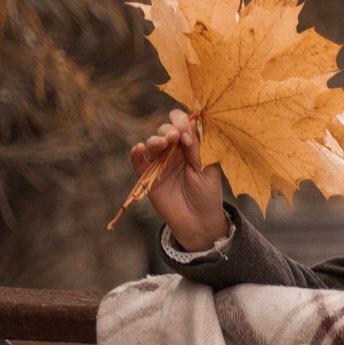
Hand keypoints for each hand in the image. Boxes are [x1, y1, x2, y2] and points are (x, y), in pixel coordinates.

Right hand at [132, 109, 227, 249]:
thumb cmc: (207, 194)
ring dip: (156, 139)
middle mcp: (174, 151)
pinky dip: (135, 153)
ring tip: (164, 143)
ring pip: (152, 142)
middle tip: (176, 137)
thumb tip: (188, 127)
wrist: (198, 221)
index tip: (187, 132)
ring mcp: (160, 163)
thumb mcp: (207, 169)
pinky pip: (138, 162)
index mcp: (191, 147)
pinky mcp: (148, 176)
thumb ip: (197, 148)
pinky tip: (139, 148)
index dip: (183, 123)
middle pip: (166, 130)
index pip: (184, 125)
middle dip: (169, 129)